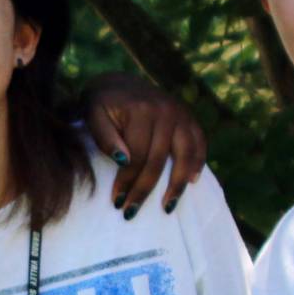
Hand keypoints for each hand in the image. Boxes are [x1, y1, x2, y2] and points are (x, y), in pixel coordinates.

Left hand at [78, 72, 206, 217]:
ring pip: (185, 155)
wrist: (120, 83)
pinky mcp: (189, 117)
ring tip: (168, 207)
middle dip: (144, 190)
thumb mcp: (93, 115)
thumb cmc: (103, 104)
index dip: (127, 181)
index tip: (117, 201)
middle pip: (159, 161)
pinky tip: (193, 182)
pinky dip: (199, 162)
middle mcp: (166, 111)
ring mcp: (181, 113)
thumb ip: (105, 137)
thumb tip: (124, 160)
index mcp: (141, 110)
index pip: (137, 156)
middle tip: (132, 211)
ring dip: (177, 185)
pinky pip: (200, 142)